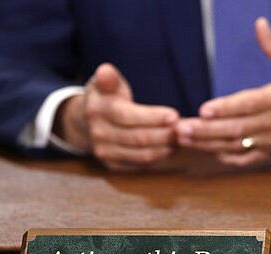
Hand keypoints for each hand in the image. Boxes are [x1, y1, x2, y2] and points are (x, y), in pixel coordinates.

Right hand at [53, 63, 178, 171]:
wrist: (86, 122)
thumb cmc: (106, 97)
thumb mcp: (104, 82)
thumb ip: (109, 77)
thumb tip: (105, 72)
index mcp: (98, 110)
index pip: (128, 116)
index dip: (153, 117)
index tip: (174, 115)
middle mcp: (98, 134)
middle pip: (138, 138)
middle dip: (165, 134)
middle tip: (184, 128)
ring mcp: (104, 152)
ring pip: (142, 154)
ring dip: (165, 147)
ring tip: (181, 137)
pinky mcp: (112, 165)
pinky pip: (140, 165)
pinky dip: (159, 157)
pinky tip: (170, 147)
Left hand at [176, 18, 270, 166]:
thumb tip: (258, 25)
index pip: (248, 105)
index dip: (225, 109)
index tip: (204, 110)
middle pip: (236, 129)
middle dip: (206, 131)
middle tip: (181, 129)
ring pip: (236, 145)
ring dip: (208, 144)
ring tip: (184, 139)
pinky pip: (245, 159)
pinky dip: (225, 157)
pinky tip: (207, 151)